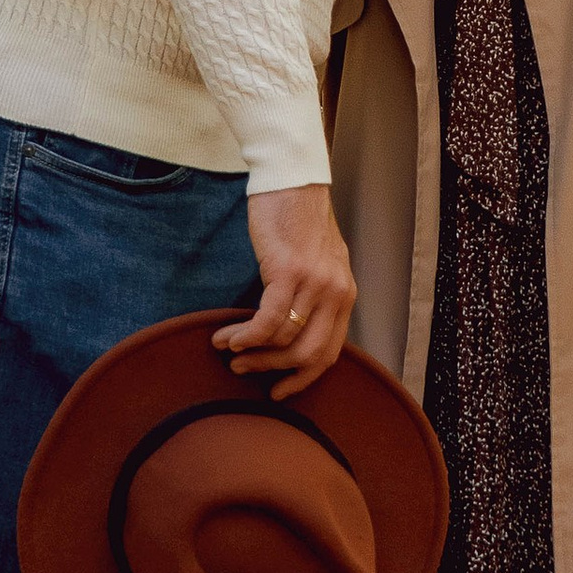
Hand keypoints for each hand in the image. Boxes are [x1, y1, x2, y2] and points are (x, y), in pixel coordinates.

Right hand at [217, 185, 357, 397]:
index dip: (303, 379)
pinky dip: (245, 336)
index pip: (330, 353)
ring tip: (227, 348)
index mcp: (345, 294)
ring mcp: (315, 283)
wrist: (292, 180)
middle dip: (272, 370)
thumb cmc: (298, 220)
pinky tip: (227, 337)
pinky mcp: (288, 271)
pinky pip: (267, 320)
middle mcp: (336, 292)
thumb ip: (315, 296)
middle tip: (244, 371)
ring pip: (283, 339)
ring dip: (250, 352)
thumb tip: (292, 332)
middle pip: (307, 354)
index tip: (280, 392)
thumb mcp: (320, 262)